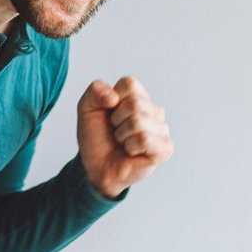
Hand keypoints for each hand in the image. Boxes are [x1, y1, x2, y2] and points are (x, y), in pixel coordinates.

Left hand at [76, 77, 172, 198]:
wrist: (96, 167)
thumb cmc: (96, 138)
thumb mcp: (86, 108)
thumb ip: (95, 90)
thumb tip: (113, 97)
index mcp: (138, 96)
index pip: (129, 84)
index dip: (111, 100)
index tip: (109, 114)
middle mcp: (154, 110)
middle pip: (134, 103)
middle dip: (116, 120)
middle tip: (115, 132)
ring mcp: (161, 129)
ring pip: (138, 121)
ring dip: (122, 135)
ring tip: (123, 142)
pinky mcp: (165, 148)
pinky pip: (145, 139)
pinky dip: (130, 146)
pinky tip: (131, 152)